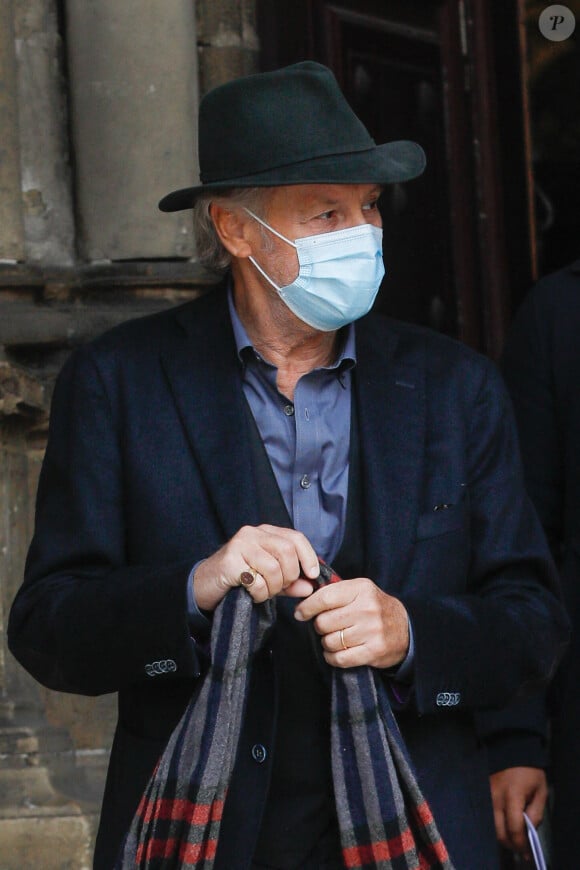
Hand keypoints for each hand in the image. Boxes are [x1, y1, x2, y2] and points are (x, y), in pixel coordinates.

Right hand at [193, 524, 319, 610]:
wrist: (203, 586)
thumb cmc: (238, 580)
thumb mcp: (269, 579)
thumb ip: (290, 582)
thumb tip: (310, 586)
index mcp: (265, 533)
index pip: (296, 538)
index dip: (309, 557)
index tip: (313, 575)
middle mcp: (252, 533)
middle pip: (287, 551)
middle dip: (289, 576)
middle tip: (280, 588)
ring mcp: (240, 545)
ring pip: (274, 568)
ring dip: (273, 587)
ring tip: (263, 592)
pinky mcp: (230, 561)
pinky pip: (257, 581)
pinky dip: (259, 593)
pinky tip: (251, 594)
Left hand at [294, 577, 408, 668]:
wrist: (406, 628)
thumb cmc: (374, 608)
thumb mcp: (359, 591)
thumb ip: (334, 592)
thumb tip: (302, 600)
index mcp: (361, 589)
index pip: (324, 597)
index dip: (307, 607)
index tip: (300, 613)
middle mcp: (367, 608)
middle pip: (324, 622)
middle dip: (319, 627)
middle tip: (326, 627)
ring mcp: (372, 631)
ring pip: (330, 641)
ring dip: (327, 643)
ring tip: (335, 638)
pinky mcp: (374, 651)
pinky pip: (340, 658)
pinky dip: (333, 657)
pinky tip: (337, 652)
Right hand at [489, 766, 547, 857]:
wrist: (509, 750)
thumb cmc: (528, 771)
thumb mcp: (540, 790)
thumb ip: (536, 812)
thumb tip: (528, 830)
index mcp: (512, 796)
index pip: (514, 828)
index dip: (520, 843)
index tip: (526, 851)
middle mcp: (495, 798)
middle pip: (499, 832)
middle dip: (510, 843)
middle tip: (520, 847)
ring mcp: (486, 797)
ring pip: (491, 826)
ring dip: (502, 835)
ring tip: (513, 836)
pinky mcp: (482, 795)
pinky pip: (487, 816)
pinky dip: (495, 825)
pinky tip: (504, 825)